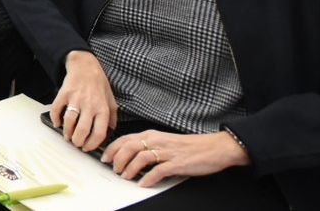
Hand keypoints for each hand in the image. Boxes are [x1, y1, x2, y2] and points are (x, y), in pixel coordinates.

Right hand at [51, 50, 118, 150]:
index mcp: (102, 109)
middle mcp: (89, 105)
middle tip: (76, 144)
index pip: (98, 133)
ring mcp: (75, 99)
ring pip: (69, 122)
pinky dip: (55, 119)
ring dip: (67, 133)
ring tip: (68, 136)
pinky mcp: (64, 94)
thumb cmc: (99, 84)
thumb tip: (111, 132)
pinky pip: (56, 109)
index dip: (92, 144)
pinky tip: (57, 123)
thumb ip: (112, 117)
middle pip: (82, 131)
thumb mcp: (111, 100)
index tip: (88, 148)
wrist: (85, 66)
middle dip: (78, 142)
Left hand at [103, 131, 248, 186]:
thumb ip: (149, 146)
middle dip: (117, 159)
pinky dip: (148, 178)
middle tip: (114, 169)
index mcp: (153, 135)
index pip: (125, 139)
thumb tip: (131, 156)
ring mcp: (167, 152)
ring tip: (125, 176)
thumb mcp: (165, 141)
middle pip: (129, 147)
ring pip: (141, 157)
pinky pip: (158, 171)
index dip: (112, 148)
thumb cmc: (190, 146)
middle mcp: (157, 141)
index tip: (105, 157)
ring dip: (130, 168)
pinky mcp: (177, 163)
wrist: (214, 147)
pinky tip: (143, 184)